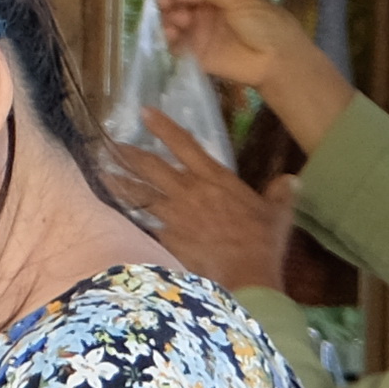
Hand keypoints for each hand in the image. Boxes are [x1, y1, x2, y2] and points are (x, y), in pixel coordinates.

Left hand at [116, 117, 295, 293]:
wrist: (246, 275)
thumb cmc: (263, 242)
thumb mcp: (278, 214)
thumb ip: (281, 194)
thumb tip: (291, 180)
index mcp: (216, 178)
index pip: (186, 145)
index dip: (164, 127)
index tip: (144, 112)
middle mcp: (189, 191)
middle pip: (151, 167)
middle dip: (127, 154)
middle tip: (106, 144)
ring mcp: (174, 215)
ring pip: (139, 193)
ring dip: (116, 182)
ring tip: (97, 172)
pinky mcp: (165, 238)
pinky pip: (142, 224)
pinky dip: (127, 218)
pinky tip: (112, 215)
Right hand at [136, 0, 328, 110]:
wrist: (275, 60)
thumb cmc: (265, 22)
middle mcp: (206, 2)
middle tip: (166, 1)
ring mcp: (200, 25)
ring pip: (171, 14)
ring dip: (167, 15)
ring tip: (176, 22)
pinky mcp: (196, 48)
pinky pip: (173, 39)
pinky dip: (168, 36)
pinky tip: (172, 36)